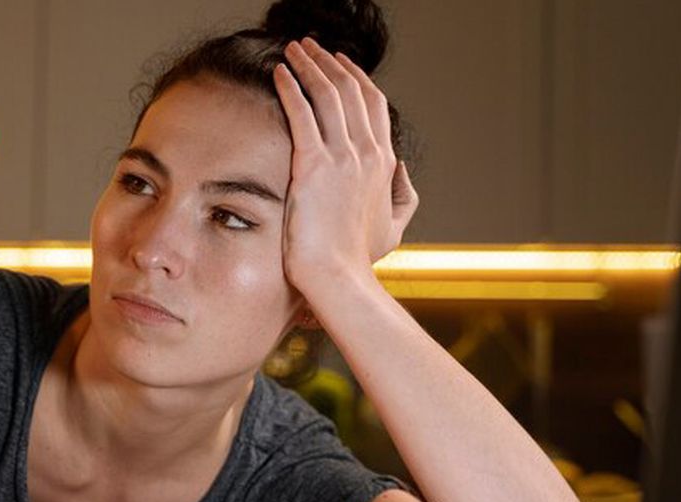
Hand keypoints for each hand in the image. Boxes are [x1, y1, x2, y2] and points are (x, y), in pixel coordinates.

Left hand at [273, 38, 418, 299]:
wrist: (338, 277)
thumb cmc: (358, 260)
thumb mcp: (393, 227)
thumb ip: (402, 196)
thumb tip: (401, 172)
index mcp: (383, 164)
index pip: (372, 106)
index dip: (356, 78)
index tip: (338, 63)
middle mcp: (367, 154)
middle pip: (351, 91)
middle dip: (330, 62)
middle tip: (310, 45)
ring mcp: (343, 159)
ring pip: (328, 95)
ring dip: (310, 65)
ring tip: (293, 48)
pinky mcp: (313, 167)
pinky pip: (302, 115)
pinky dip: (292, 88)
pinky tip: (279, 73)